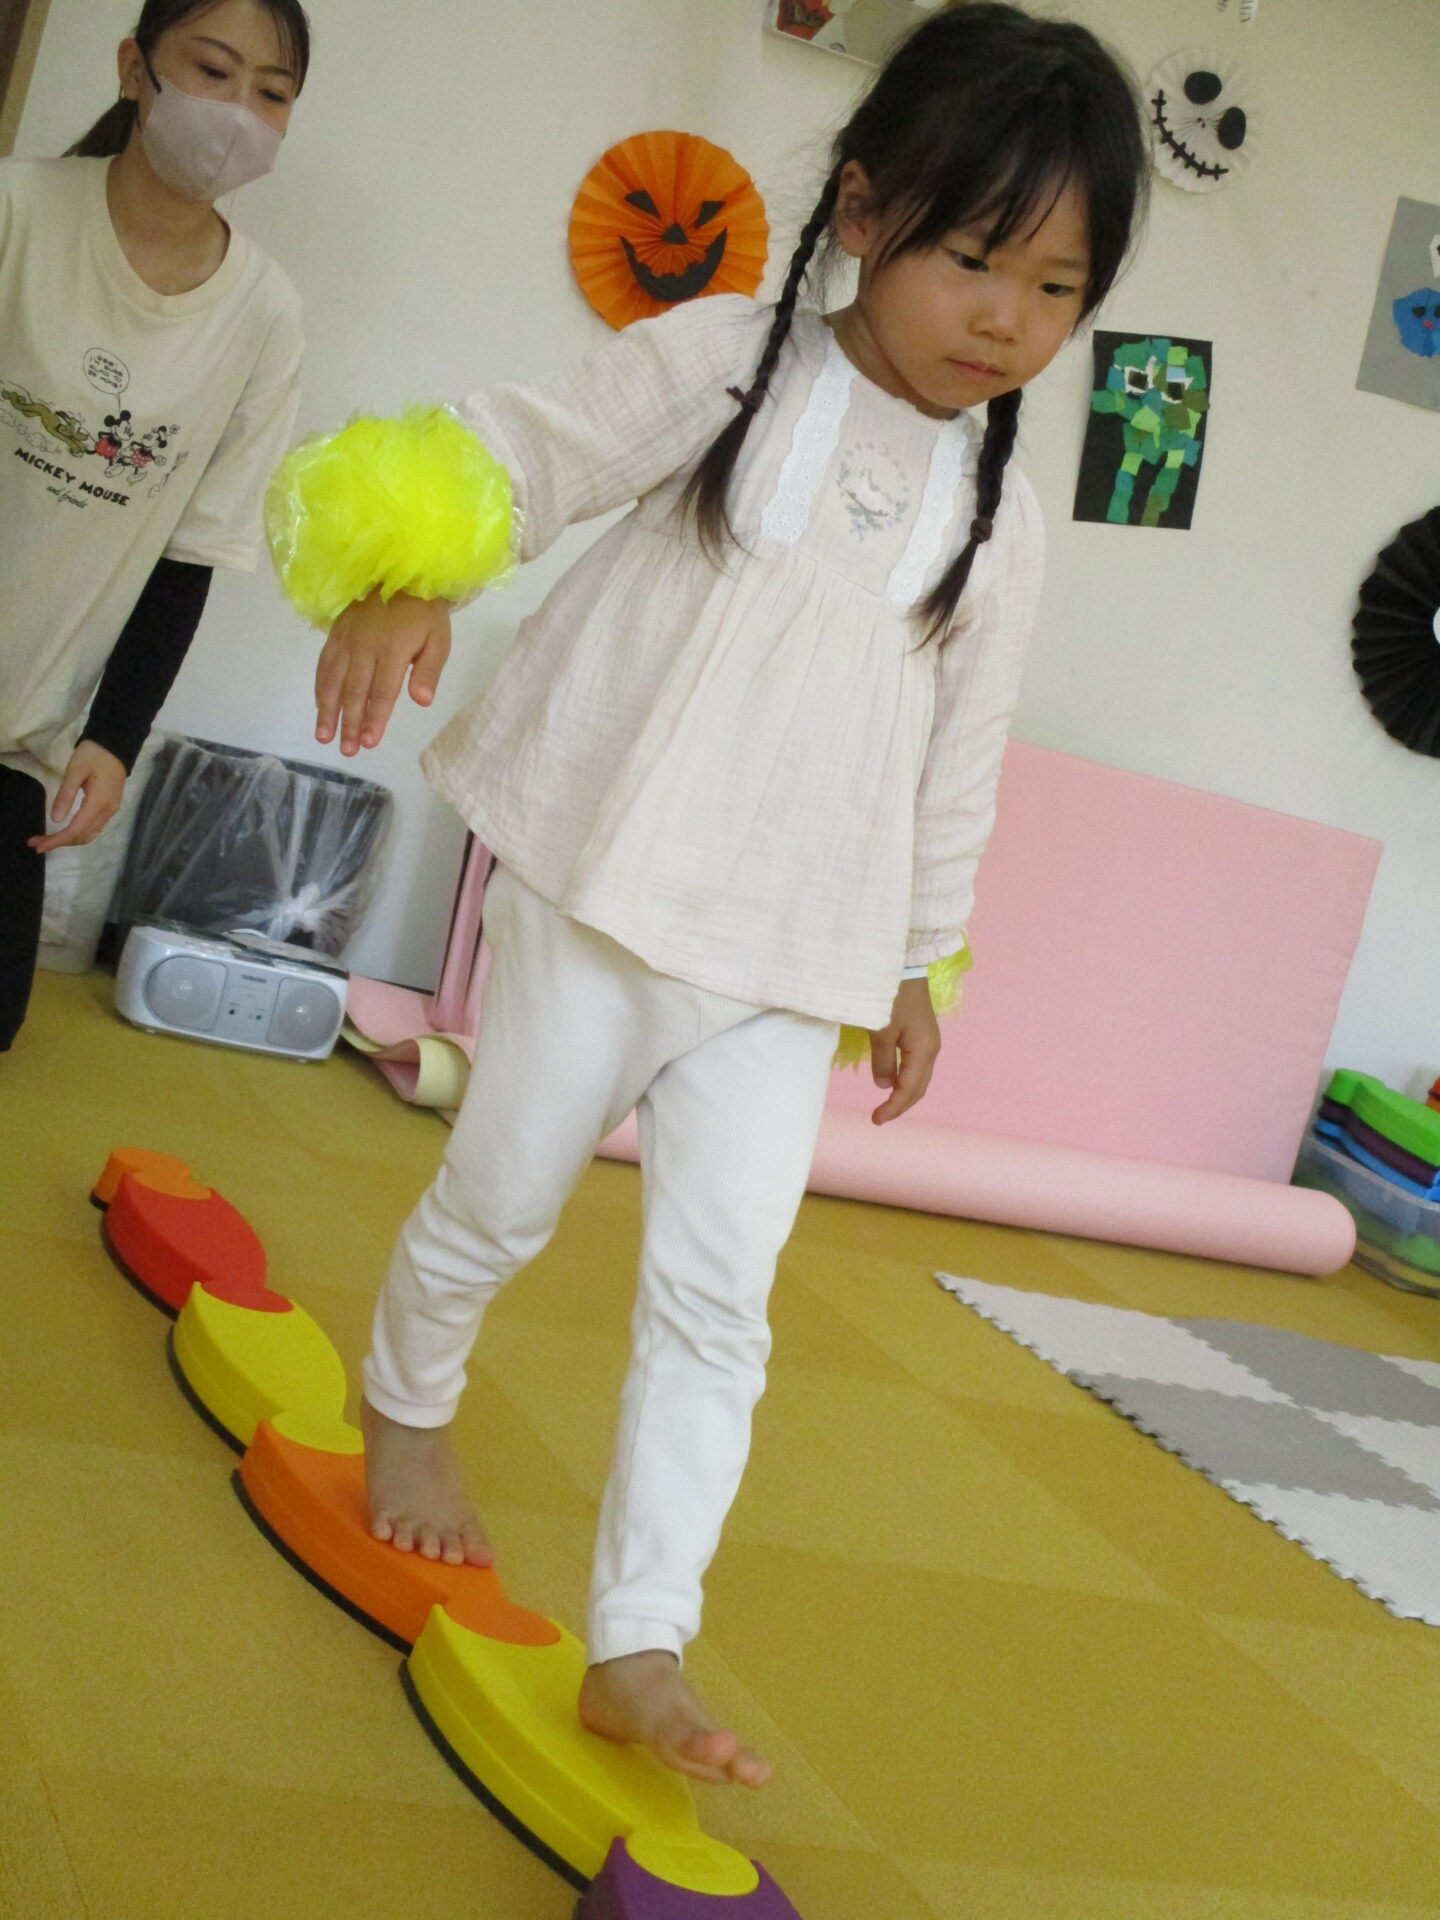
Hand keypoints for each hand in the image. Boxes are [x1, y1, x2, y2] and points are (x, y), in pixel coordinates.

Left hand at [28, 741, 125, 852]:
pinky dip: (77, 834)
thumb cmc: (93, 755)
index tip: (39, 844)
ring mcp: (110, 811)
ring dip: (69, 841)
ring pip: (89, 835)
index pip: (76, 830)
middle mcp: (107, 812)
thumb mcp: (74, 771)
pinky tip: (65, 831)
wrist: (115, 746)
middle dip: (60, 843)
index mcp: (98, 802)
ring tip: (48, 840)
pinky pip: (93, 828)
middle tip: (37, 843)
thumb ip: (65, 795)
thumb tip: (56, 819)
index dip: (57, 840)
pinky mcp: (109, 808)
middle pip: (83, 837)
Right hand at [315, 589, 451, 754]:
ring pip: (334, 680)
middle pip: (355, 691)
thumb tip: (422, 701)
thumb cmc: (424, 613)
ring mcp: (347, 640)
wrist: (401, 574)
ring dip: (328, 711)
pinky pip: (324, 664)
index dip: (375, 718)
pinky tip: (319, 708)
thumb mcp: (439, 639)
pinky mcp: (336, 634)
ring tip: (324, 736)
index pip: (382, 692)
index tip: (369, 741)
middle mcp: (365, 646)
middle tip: (346, 751)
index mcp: (393, 649)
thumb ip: (430, 671)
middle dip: (349, 723)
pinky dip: (320, 687)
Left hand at [868, 976, 940, 1125]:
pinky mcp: (920, 1032)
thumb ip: (883, 1061)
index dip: (894, 1108)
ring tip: (885, 1104)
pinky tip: (892, 1079)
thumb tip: (885, 1086)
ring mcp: (927, 1040)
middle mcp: (931, 1049)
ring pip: (918, 1076)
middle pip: (919, 1086)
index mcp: (924, 1052)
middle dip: (901, 1104)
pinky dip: (904, 1077)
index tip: (875, 1120)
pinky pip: (915, 1064)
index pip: (910, 1090)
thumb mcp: (881, 1031)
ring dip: (903, 1092)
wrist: (903, 965)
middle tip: (879, 1117)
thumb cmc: (891, 998)